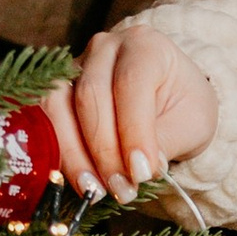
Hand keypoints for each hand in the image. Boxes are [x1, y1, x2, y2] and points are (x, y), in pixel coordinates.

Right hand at [49, 27, 218, 202]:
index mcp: (145, 45)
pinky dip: (57, 151)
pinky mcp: (55, 87)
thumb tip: (136, 171)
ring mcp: (75, 65)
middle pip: (90, 95)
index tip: (141, 173)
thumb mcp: (192, 122)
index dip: (133, 131)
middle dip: (104, 151)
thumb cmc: (182, 104)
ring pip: (58, 105)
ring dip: (74, 154)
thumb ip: (166, 141)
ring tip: (95, 190)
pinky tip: (74, 178)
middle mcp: (105, 47)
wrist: (167, 92)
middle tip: (121, 189)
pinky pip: (44, 117)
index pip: (130, 83)